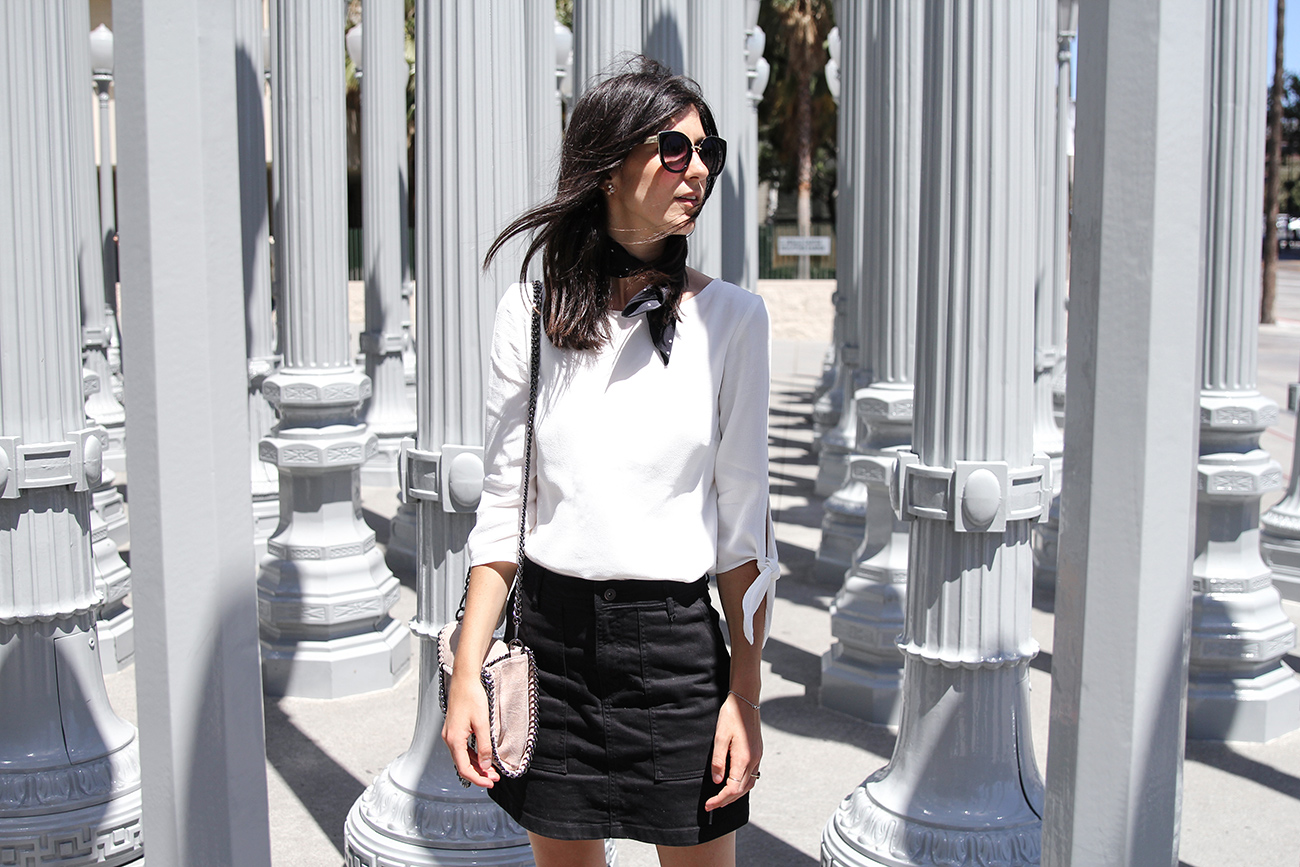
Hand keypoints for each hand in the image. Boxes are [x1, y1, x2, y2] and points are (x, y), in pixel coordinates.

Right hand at [441, 674, 500, 787]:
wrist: (464, 681)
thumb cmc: (472, 698)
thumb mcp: (482, 724)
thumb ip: (484, 747)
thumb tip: (486, 765)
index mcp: (454, 740)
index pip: (464, 769)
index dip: (478, 779)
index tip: (490, 782)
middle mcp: (449, 739)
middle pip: (463, 765)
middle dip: (479, 774)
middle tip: (495, 778)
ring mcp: (450, 735)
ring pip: (462, 758)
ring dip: (476, 766)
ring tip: (491, 770)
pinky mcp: (454, 730)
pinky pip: (462, 749)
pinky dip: (472, 756)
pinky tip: (482, 758)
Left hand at [704, 692, 761, 811]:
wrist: (746, 700)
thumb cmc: (731, 716)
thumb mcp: (719, 737)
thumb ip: (719, 761)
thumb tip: (717, 781)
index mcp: (744, 758)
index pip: (732, 788)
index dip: (720, 799)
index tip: (709, 804)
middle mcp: (753, 760)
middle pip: (741, 790)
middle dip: (726, 800)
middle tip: (712, 805)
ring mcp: (757, 756)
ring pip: (749, 784)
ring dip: (736, 794)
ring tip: (722, 798)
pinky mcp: (757, 752)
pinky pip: (752, 775)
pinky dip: (742, 784)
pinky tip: (734, 783)